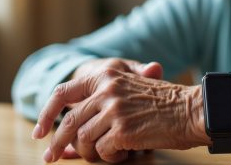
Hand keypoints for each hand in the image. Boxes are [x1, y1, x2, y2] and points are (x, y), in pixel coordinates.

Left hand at [33, 58, 163, 161]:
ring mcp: (113, 109)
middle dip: (57, 144)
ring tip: (108, 152)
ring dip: (92, 153)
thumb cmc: (163, 104)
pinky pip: (102, 151)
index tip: (39, 133)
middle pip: (68, 122)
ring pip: (83, 141)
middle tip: (50, 158)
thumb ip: (99, 108)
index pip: (63, 93)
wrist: (191, 109)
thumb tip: (68, 141)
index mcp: (106, 75)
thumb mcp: (129, 93)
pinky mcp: (122, 129)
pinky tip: (124, 151)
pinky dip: (111, 157)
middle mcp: (106, 89)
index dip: (45, 114)